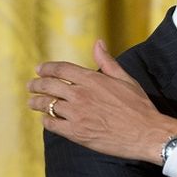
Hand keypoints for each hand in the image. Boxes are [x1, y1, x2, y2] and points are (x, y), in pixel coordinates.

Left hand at [27, 39, 176, 163]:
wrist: (145, 133)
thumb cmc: (138, 106)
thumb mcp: (125, 79)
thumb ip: (108, 62)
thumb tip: (98, 43)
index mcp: (92, 80)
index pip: (61, 69)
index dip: (47, 68)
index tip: (39, 69)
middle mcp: (81, 95)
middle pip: (49, 86)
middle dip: (36, 84)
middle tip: (31, 86)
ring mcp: (77, 114)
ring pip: (47, 105)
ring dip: (37, 102)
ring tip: (33, 102)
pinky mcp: (76, 133)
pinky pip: (52, 124)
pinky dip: (46, 120)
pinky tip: (47, 119)